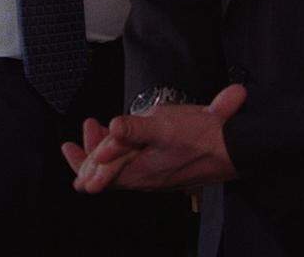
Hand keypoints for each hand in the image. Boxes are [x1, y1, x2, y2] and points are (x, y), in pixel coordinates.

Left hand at [62, 84, 246, 193]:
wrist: (235, 148)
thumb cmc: (200, 138)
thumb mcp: (163, 127)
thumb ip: (135, 129)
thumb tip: (112, 128)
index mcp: (139, 171)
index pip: (98, 175)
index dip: (81, 161)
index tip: (68, 146)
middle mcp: (145, 177)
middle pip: (106, 172)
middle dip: (91, 150)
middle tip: (88, 126)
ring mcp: (156, 173)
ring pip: (121, 166)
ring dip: (107, 147)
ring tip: (101, 126)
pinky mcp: (166, 167)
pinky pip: (137, 162)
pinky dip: (125, 148)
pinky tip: (127, 132)